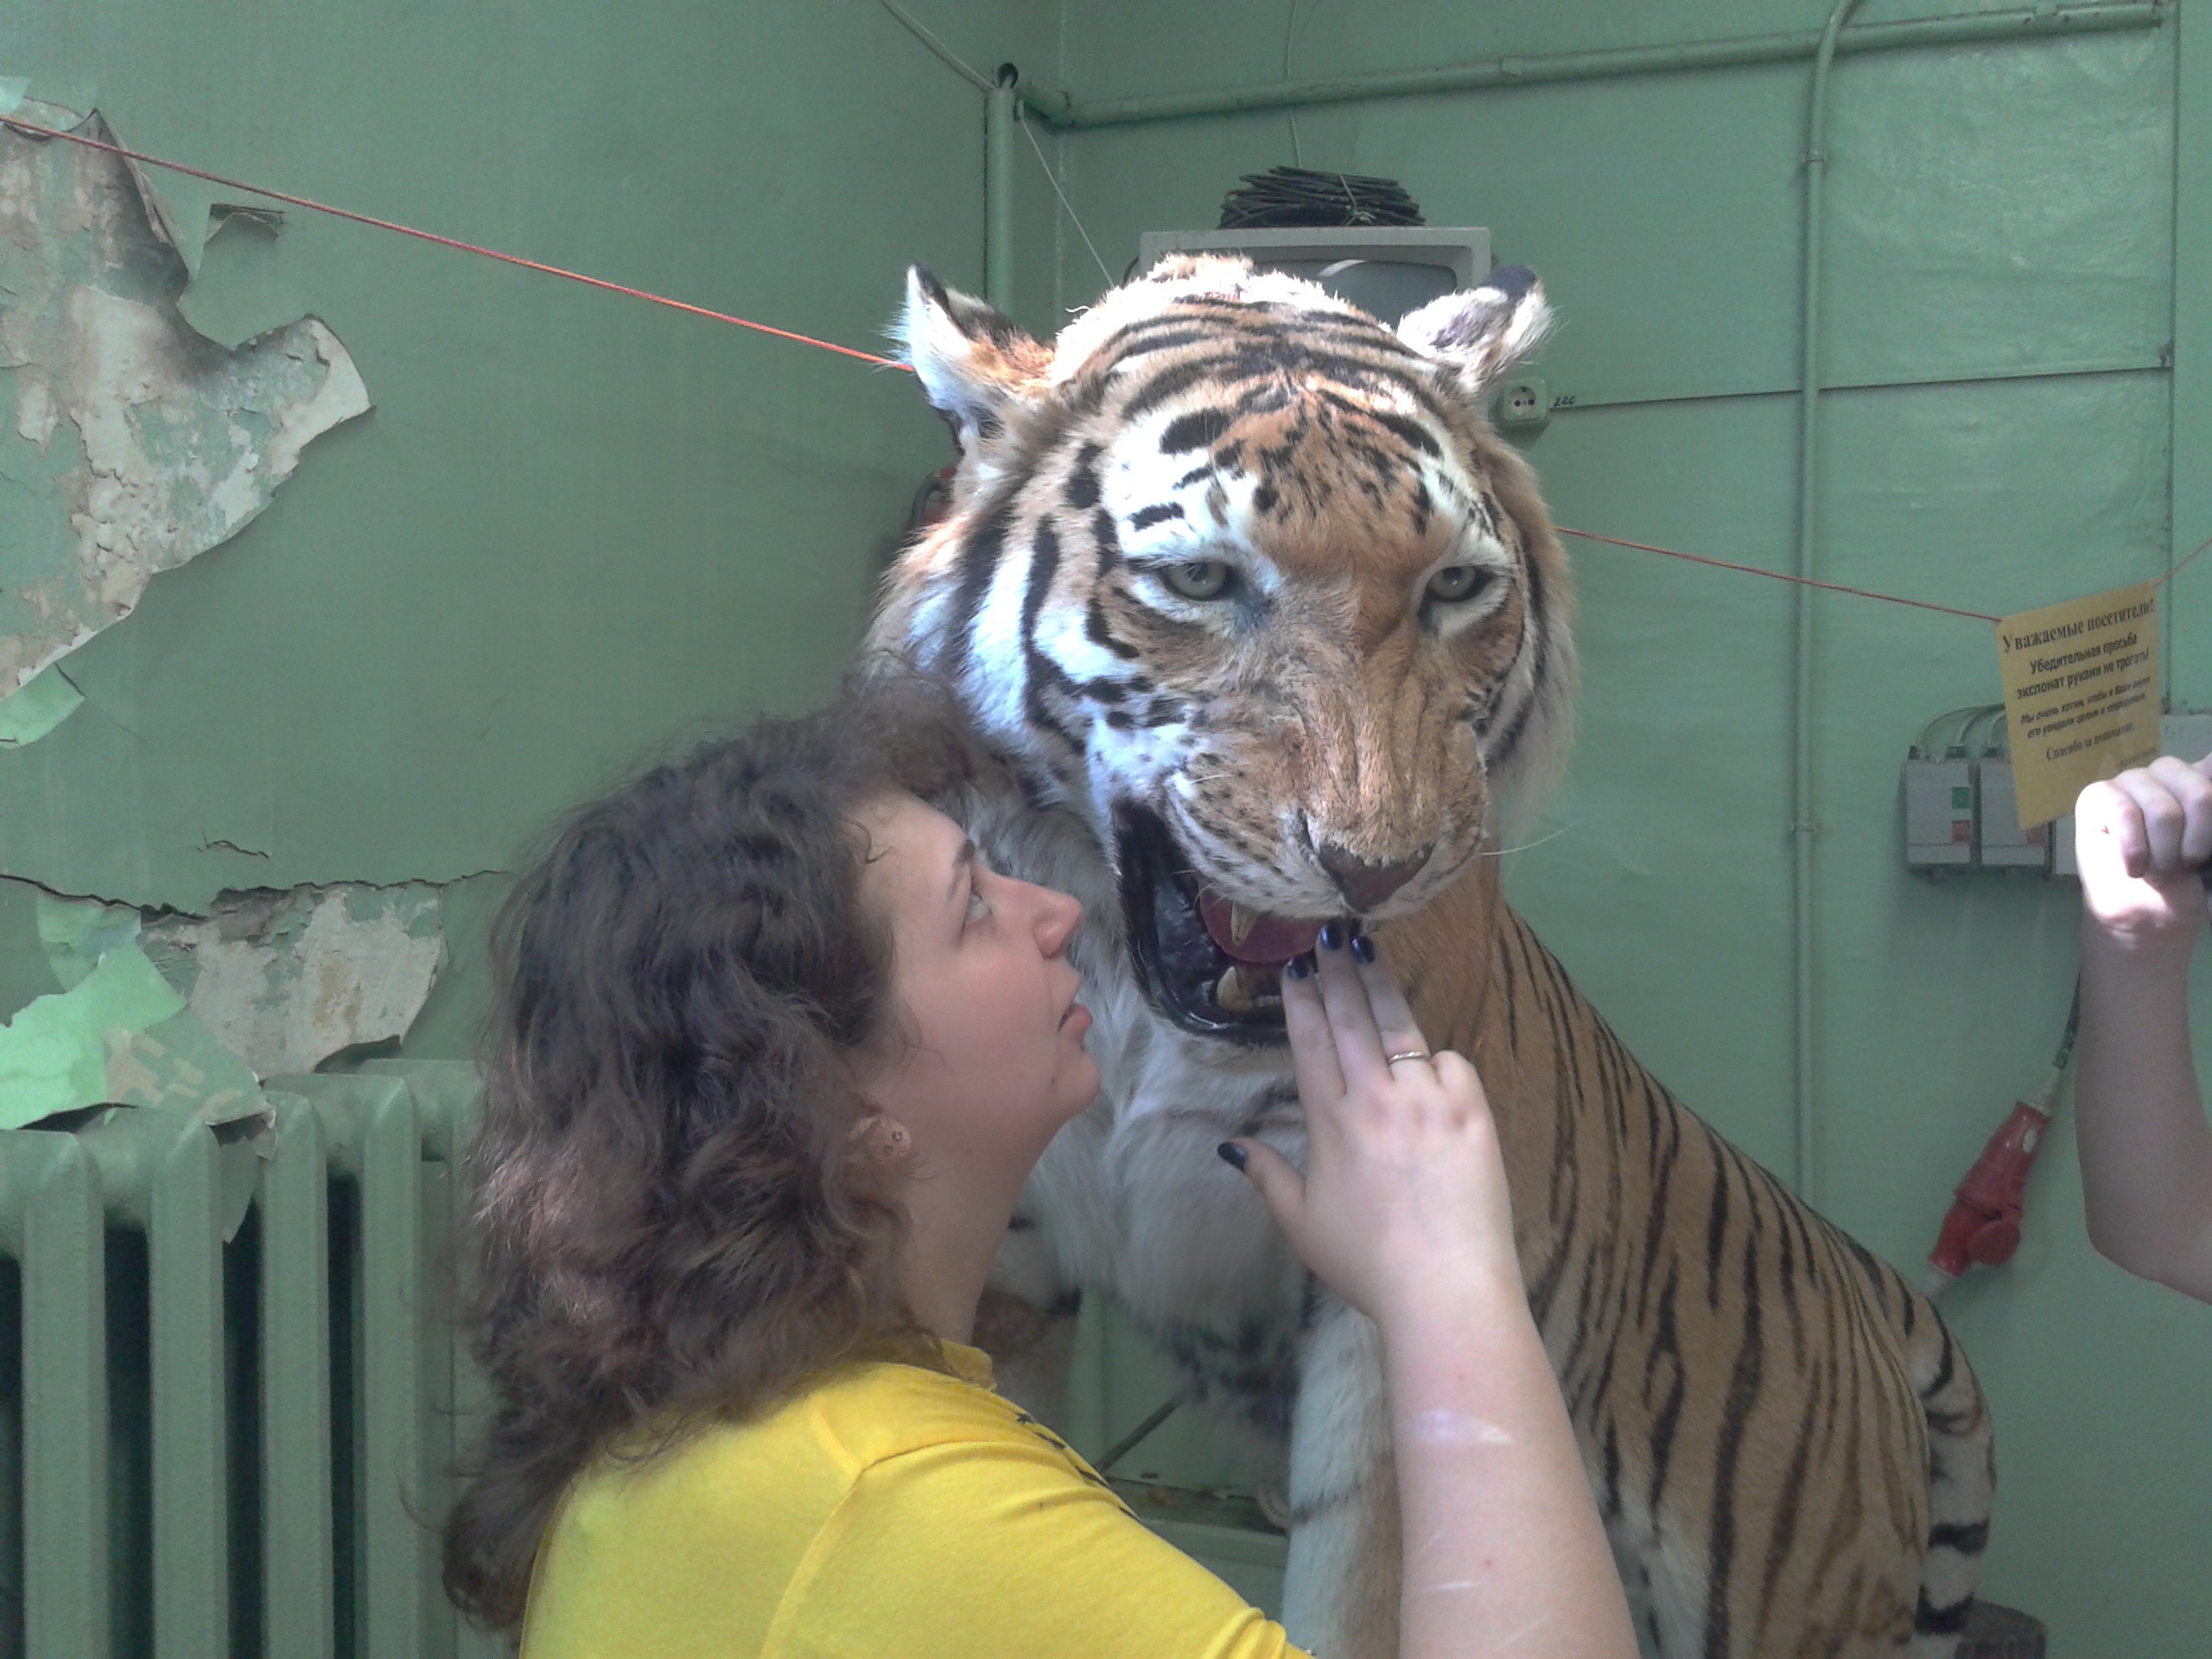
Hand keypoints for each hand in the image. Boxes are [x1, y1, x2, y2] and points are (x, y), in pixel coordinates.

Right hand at [1224, 927, 1521, 1327]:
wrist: (1445, 1288)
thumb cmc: (1369, 1265)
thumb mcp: (1302, 1226)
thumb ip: (1268, 1178)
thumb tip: (1231, 1147)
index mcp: (1330, 1122)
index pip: (1308, 1043)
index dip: (1300, 1001)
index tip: (1294, 967)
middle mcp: (1375, 1097)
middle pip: (1349, 1018)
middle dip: (1335, 973)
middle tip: (1328, 936)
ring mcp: (1426, 1099)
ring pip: (1399, 1026)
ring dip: (1380, 986)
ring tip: (1368, 952)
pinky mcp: (1472, 1110)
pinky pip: (1451, 1062)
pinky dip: (1437, 1060)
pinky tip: (1429, 1063)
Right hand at [2076, 753, 2211, 968]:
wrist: (2148, 917)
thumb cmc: (2189, 885)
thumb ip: (2210, 815)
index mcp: (2206, 781)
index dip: (2208, 804)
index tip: (2203, 848)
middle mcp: (2174, 774)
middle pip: (2200, 793)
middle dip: (2198, 841)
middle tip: (2187, 863)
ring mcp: (2135, 781)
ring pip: (2162, 810)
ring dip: (2163, 852)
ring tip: (2158, 870)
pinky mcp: (2099, 795)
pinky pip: (2123, 813)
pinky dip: (2134, 849)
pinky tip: (2134, 867)